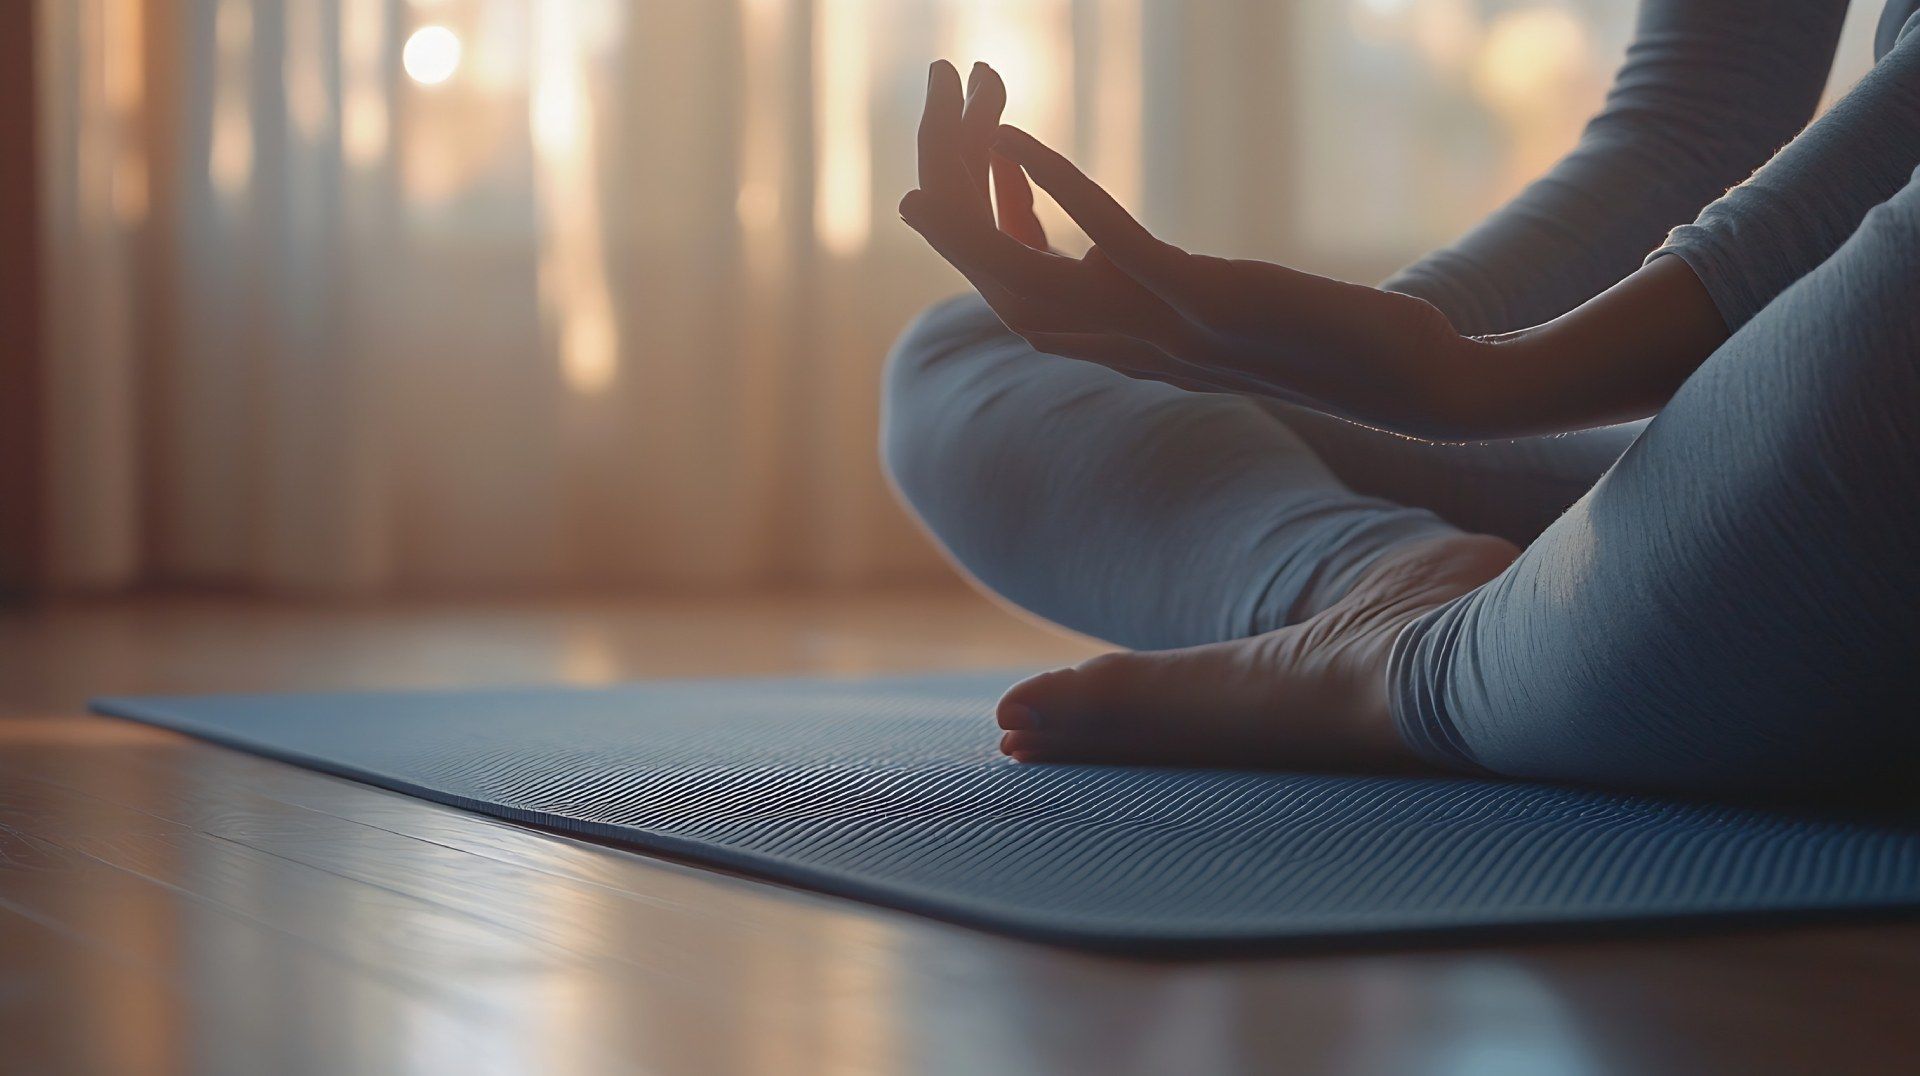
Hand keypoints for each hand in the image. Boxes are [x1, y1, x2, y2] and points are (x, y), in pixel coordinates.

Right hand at [902, 69, 1481, 435]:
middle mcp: (1134, 349)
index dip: (985, 238)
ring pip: (1031, 272)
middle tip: (936, 124)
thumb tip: (1130, 268)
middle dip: (956, 209)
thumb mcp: (1237, 323)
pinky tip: (1018, 137)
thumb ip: (1174, 300)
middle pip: (1003, 287)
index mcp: (1137, 354)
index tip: (984, 167)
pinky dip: (1053, 187)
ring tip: (953, 119)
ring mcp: (1165, 329)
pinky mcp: (1205, 300)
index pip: (1022, 305)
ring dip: (979, 192)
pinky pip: (1107, 242)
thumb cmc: (1347, 352)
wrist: (1422, 389)